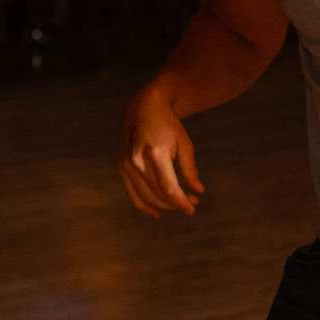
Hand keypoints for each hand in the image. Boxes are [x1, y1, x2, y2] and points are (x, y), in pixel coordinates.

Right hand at [119, 88, 204, 214]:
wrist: (144, 106)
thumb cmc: (168, 124)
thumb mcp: (184, 142)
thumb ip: (189, 168)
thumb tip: (198, 191)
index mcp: (155, 153)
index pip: (169, 188)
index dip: (181, 202)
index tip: (192, 208)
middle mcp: (137, 160)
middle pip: (158, 194)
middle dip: (176, 203)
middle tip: (192, 202)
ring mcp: (126, 164)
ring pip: (146, 196)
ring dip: (164, 205)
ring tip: (180, 203)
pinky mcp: (121, 166)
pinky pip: (132, 193)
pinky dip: (144, 205)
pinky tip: (157, 213)